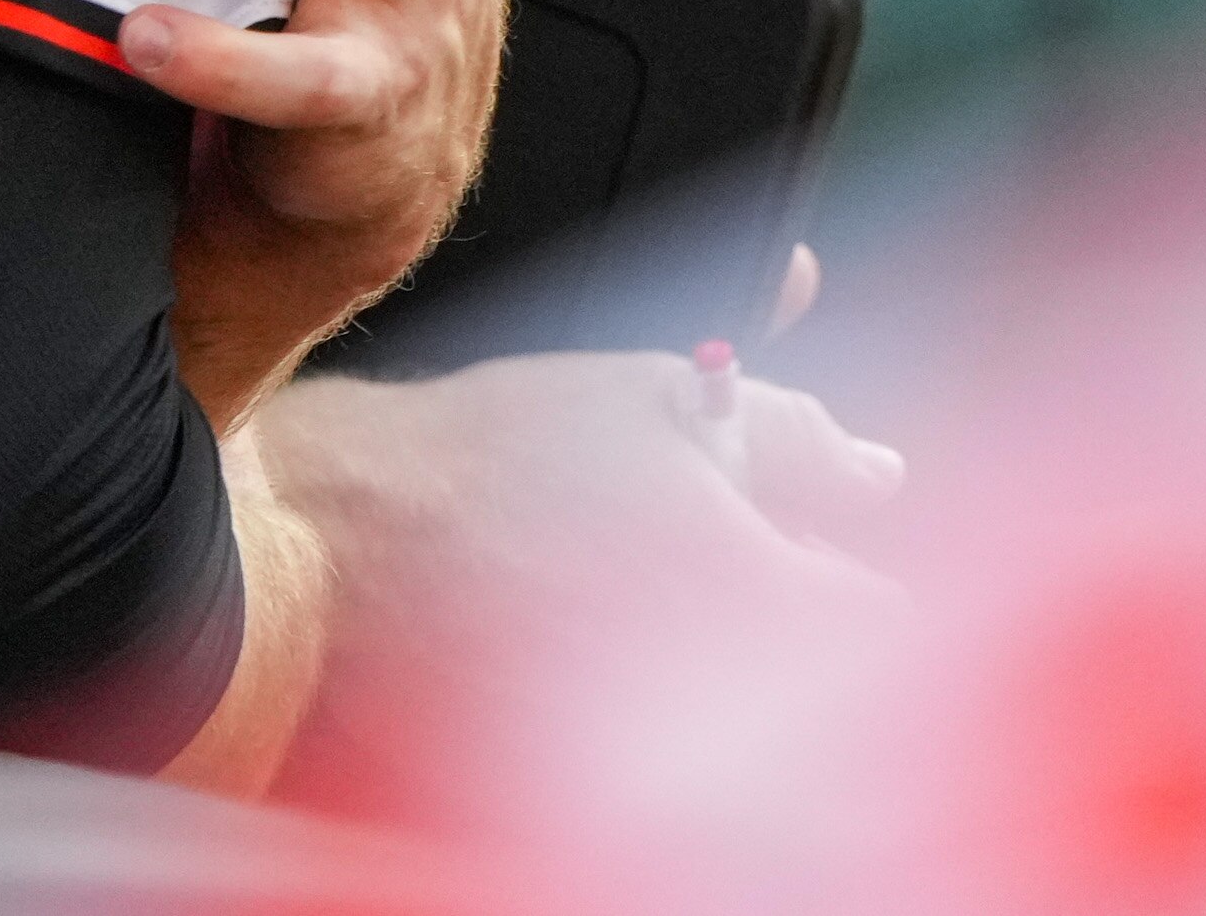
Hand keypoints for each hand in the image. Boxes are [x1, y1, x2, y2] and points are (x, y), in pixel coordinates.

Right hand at [252, 352, 908, 814]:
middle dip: (798, 632)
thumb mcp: (662, 402)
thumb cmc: (482, 466)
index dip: (846, 569)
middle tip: (707, 565)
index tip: (806, 542)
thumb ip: (797, 440)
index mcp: (769, 607)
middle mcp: (730, 714)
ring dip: (727, 682)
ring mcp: (657, 773)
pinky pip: (664, 774)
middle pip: (826, 686)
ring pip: (751, 734)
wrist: (318, 555)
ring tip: (630, 608)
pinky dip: (649, 730)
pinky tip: (590, 666)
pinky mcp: (577, 803)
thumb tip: (880, 477)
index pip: (887, 618)